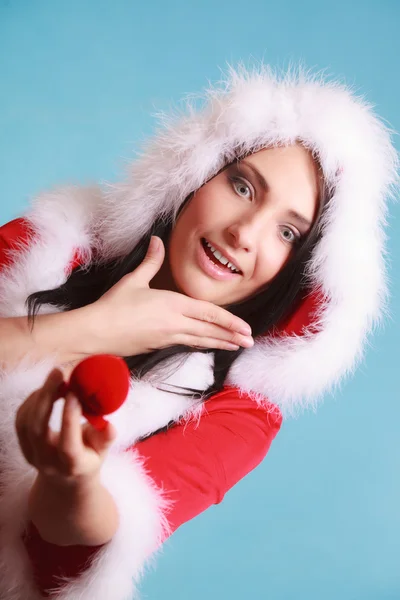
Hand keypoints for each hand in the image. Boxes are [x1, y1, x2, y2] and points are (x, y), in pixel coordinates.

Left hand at [15, 368, 115, 485]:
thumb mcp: (103, 452)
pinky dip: (31, 400)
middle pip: (37, 429)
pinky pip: (21, 419)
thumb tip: (109, 424)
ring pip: (25, 422)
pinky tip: (46, 389)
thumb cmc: (88, 459)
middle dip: (46, 397)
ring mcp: (31, 454)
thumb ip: (106, 438)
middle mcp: (48, 462)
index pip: (67, 445)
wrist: (65, 480)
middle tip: (58, 373)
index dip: (69, 417)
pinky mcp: (22, 445)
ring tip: (55, 378)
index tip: (75, 392)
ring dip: (38, 395)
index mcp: (72, 465)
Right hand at [85, 236, 253, 357]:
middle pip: (209, 330)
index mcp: (172, 305)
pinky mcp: (158, 346)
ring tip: (237, 347)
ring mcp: (167, 338)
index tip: (245, 328)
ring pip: (200, 340)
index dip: (229, 321)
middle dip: (231, 335)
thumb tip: (156, 240)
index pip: (208, 313)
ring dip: (220, 343)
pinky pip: (186, 344)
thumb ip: (150, 261)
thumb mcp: (134, 280)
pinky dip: (201, 345)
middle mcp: (174, 324)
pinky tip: (207, 345)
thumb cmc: (113, 306)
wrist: (95, 332)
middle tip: (250, 342)